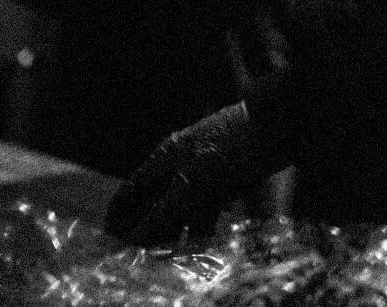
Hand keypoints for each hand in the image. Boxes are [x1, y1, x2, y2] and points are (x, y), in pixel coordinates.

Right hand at [103, 102, 279, 243]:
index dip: (119, 215)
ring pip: (182, 207)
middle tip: (143, 256)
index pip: (132, 188)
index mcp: (164, 158)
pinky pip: (206, 207)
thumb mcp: (189, 188)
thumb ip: (161, 215)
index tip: (110, 240)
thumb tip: (134, 239)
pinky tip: (201, 244)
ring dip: (177, 231)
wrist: (277, 128)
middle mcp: (180, 164)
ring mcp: (204, 171)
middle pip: (157, 201)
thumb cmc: (227, 152)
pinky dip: (201, 225)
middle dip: (149, 229)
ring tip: (171, 257)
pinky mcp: (226, 180)